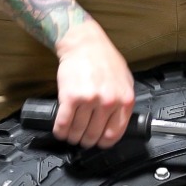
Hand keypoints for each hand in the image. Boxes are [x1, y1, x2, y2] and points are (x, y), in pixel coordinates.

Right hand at [53, 21, 135, 147]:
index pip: (115, 133)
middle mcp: (108, 102)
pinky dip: (60, 131)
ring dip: (73, 138)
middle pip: (95, 134)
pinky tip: (60, 131)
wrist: (84, 43)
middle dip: (87, 141)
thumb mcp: (125, 80)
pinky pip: (64, 123)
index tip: (99, 143)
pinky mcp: (70, 97)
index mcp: (124, 100)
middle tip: (83, 140)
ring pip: (78, 131)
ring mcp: (89, 100)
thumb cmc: (104, 59)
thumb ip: (123, 100)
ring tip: (71, 137)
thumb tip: (119, 120)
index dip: (105, 142)